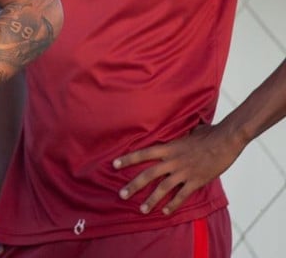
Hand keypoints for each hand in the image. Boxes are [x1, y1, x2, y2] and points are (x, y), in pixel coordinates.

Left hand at [113, 123, 242, 214]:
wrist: (226, 140)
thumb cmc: (207, 133)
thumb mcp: (185, 131)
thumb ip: (174, 135)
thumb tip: (167, 128)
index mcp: (169, 147)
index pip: (143, 153)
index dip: (128, 159)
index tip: (114, 164)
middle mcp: (173, 160)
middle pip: (149, 174)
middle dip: (134, 185)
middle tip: (121, 194)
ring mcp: (185, 172)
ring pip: (163, 188)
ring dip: (151, 200)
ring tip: (141, 210)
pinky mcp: (197, 181)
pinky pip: (182, 196)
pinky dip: (173, 205)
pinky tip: (165, 212)